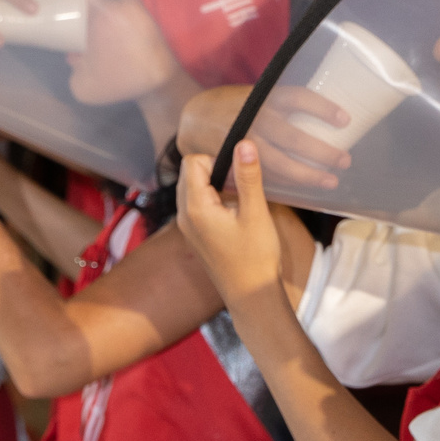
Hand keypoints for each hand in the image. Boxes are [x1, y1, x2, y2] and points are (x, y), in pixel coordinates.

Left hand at [175, 138, 288, 312]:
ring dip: (214, 185)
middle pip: (190, 173)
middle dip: (215, 171)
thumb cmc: (256, 257)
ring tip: (239, 201)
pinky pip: (197, 205)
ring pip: (193, 188)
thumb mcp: (256, 213)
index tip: (239, 176)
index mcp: (194, 207)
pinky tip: (234, 214)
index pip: (193, 162)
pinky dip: (213, 200)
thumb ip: (248, 177)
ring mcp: (187, 227)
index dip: (217, 161)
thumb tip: (244, 144)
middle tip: (241, 187)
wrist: (250, 296)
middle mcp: (184, 216)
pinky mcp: (195, 235)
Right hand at [181, 84, 352, 191]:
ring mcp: (244, 142)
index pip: (298, 98)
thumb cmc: (232, 106)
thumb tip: (320, 117)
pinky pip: (264, 177)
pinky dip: (286, 184)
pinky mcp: (235, 163)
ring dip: (308, 174)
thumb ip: (280, 105)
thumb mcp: (255, 95)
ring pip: (281, 163)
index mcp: (263, 98)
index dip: (323, 109)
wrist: (191, 119)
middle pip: (295, 137)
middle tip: (344, 160)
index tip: (345, 120)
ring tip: (329, 181)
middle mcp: (254, 119)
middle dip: (322, 152)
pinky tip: (303, 189)